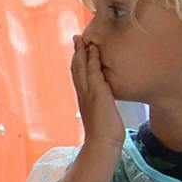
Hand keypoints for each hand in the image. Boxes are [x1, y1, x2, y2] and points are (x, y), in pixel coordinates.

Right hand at [70, 33, 123, 148]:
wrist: (103, 143)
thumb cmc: (104, 134)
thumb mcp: (101, 115)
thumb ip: (101, 106)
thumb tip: (105, 105)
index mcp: (84, 98)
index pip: (78, 76)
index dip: (77, 62)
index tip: (78, 50)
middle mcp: (83, 93)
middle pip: (76, 68)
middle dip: (76, 52)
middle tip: (76, 38)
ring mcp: (88, 92)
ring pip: (81, 67)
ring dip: (82, 51)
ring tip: (82, 38)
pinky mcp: (97, 92)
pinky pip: (93, 72)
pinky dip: (92, 59)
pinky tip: (95, 50)